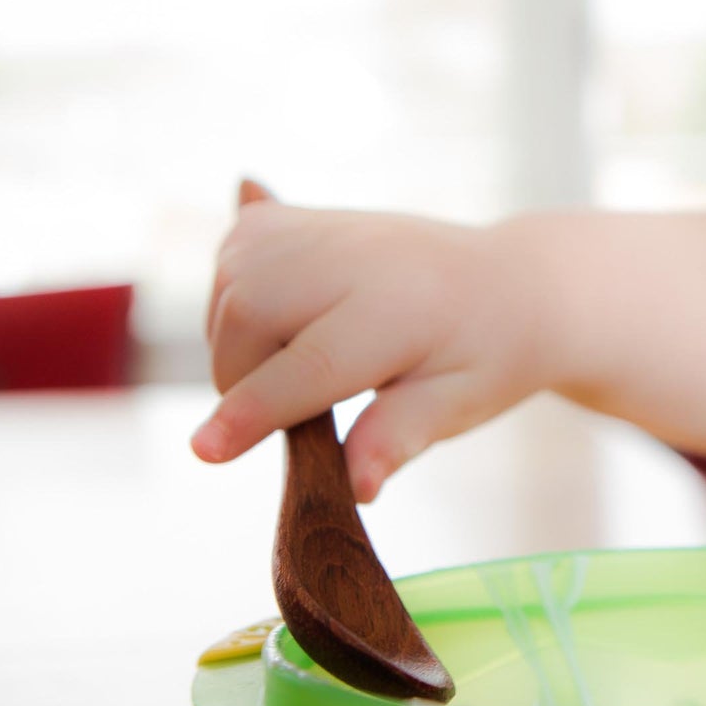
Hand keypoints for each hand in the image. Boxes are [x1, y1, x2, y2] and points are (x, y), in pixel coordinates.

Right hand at [192, 180, 547, 500]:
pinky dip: (233, 302)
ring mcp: (312, 227)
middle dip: (242, 382)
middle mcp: (348, 255)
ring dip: (237, 346)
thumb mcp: (459, 405)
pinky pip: (227, 262)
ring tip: (305, 364)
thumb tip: (356, 487)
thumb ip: (399, 439)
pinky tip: (284, 319)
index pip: (307, 367)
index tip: (205, 451)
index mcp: (398, 308)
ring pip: (225, 294)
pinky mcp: (285, 218)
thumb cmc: (482, 353)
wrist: (501, 282)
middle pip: (244, 319)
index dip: (254, 412)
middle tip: (300, 412)